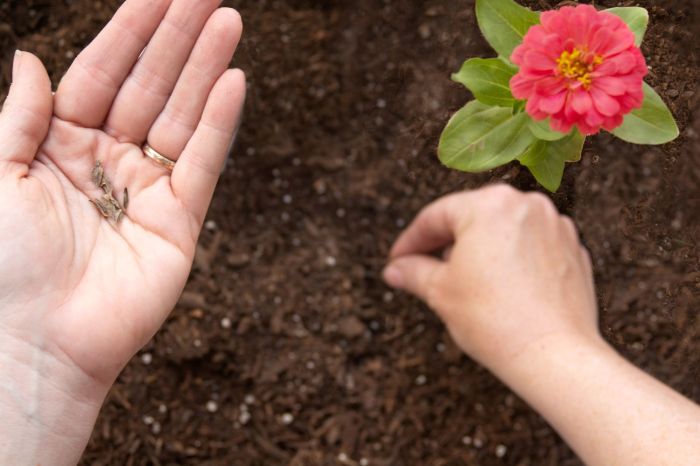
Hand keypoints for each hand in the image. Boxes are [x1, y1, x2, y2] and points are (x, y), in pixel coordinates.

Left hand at [0, 0, 242, 462]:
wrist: (34, 340)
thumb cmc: (4, 265)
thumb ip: (19, 115)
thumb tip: (29, 56)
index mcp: (60, 145)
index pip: (101, 73)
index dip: (129, 31)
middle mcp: (107, 160)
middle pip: (148, 86)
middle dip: (177, 37)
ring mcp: (147, 189)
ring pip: (180, 116)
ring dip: (204, 69)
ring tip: (229, 22)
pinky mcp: (180, 221)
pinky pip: (202, 163)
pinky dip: (217, 124)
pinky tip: (233, 82)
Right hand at [384, 185, 699, 465]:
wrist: (553, 355)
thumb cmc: (497, 321)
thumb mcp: (440, 292)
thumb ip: (413, 271)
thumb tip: (396, 269)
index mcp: (489, 205)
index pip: (436, 216)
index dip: (411, 240)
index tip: (399, 259)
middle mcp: (526, 205)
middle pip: (472, 218)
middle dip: (445, 244)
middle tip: (424, 268)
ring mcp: (555, 226)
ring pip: (503, 231)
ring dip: (480, 251)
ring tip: (463, 281)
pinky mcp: (572, 250)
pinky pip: (531, 247)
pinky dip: (512, 260)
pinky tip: (499, 286)